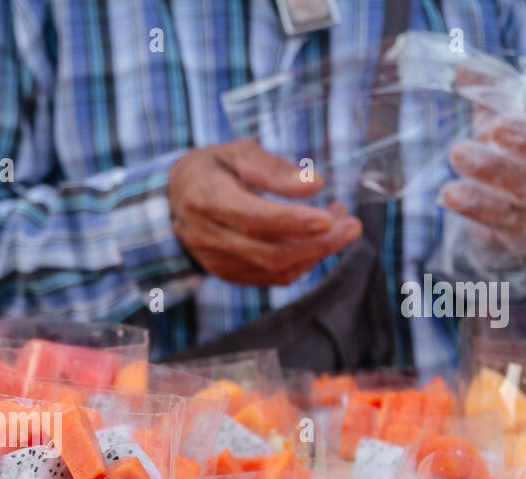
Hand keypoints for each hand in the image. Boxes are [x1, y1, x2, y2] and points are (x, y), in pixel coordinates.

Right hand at [168, 140, 362, 286]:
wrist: (172, 202)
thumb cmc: (211, 169)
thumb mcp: (236, 153)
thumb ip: (274, 169)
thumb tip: (316, 184)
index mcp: (207, 199)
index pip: (255, 218)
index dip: (295, 222)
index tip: (331, 216)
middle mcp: (210, 236)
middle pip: (271, 252)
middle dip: (319, 243)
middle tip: (352, 225)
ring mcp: (218, 261)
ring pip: (275, 269)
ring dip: (317, 252)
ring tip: (342, 226)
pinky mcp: (228, 274)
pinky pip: (272, 277)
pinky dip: (302, 263)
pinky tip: (316, 242)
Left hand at [441, 52, 525, 252]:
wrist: (522, 212)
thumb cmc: (519, 148)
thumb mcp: (506, 113)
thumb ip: (489, 88)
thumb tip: (462, 68)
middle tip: (497, 127)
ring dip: (495, 172)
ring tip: (458, 154)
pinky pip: (506, 220)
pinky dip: (477, 206)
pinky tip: (449, 193)